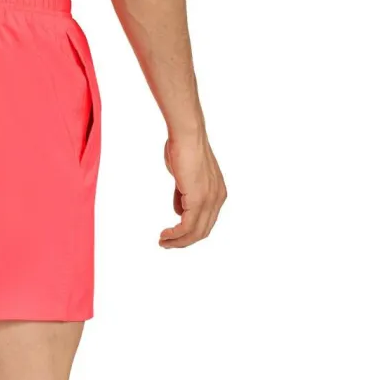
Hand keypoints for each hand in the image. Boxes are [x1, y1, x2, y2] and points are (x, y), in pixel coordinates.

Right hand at [159, 133, 226, 247]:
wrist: (187, 135)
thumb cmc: (183, 149)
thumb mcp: (184, 177)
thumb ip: (183, 196)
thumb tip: (179, 212)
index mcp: (217, 193)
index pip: (206, 222)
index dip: (189, 233)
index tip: (173, 237)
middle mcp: (217, 198)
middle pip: (202, 232)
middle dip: (183, 242)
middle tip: (166, 244)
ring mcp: (210, 200)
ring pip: (195, 232)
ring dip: (178, 241)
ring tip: (162, 242)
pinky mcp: (199, 199)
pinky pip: (187, 226)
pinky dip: (175, 234)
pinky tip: (165, 235)